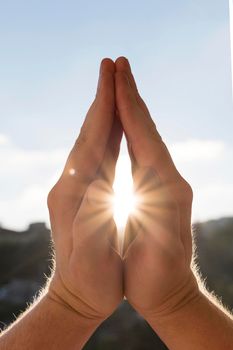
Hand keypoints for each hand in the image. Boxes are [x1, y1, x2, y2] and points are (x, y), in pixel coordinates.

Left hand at [47, 59, 122, 320]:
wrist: (76, 296)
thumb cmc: (90, 281)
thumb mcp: (92, 256)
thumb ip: (93, 220)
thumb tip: (100, 188)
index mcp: (74, 194)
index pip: (92, 141)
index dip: (103, 107)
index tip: (112, 75)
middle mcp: (71, 183)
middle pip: (89, 133)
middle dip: (102, 98)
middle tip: (112, 66)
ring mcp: (74, 187)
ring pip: (92, 141)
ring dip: (104, 112)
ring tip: (113, 87)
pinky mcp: (81, 193)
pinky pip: (96, 156)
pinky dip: (106, 134)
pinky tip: (113, 126)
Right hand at [115, 57, 198, 318]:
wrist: (171, 292)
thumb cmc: (156, 278)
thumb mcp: (157, 251)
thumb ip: (153, 219)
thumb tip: (143, 189)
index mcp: (166, 188)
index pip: (145, 138)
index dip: (130, 106)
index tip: (117, 76)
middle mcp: (170, 178)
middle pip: (147, 129)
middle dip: (131, 96)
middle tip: (118, 64)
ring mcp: (167, 182)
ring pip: (146, 137)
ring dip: (132, 108)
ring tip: (119, 84)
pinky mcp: (161, 188)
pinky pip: (145, 152)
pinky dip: (134, 131)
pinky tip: (125, 122)